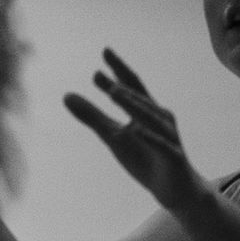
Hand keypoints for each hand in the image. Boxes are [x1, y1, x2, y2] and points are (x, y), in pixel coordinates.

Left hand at [64, 49, 204, 214]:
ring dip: (132, 104)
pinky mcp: (173, 156)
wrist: (173, 189)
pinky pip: (160, 144)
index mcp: (145, 110)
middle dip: (120, 85)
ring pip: (150, 117)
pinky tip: (135, 130)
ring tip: (113, 92)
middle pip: (139, 97)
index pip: (132, 85)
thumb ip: (91, 116)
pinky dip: (149, 137)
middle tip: (97, 75)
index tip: (105, 51)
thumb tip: (66, 95)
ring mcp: (168, 136)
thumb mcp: (112, 136)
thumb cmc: (144, 158)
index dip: (118, 69)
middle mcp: (159, 118)